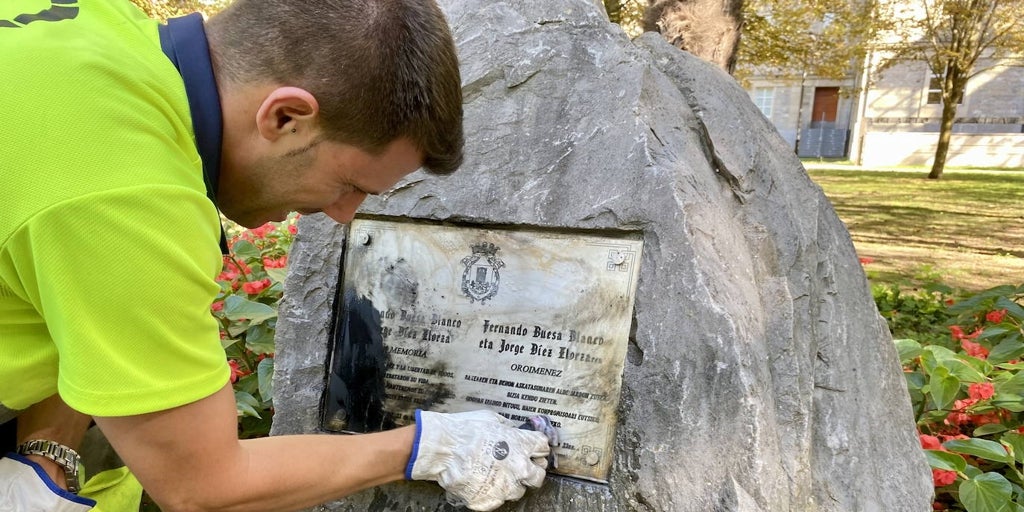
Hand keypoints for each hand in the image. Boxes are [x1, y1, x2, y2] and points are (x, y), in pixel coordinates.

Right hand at [406, 410, 550, 510]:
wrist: (442, 449)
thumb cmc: (464, 430)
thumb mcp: (492, 419)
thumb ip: (508, 428)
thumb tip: (512, 431)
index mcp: (522, 445)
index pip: (543, 448)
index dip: (536, 447)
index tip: (532, 449)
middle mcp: (518, 468)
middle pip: (539, 475)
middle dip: (532, 470)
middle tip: (520, 466)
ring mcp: (504, 487)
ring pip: (518, 490)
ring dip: (510, 483)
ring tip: (495, 474)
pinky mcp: (489, 500)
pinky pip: (496, 499)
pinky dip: (491, 492)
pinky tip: (482, 481)